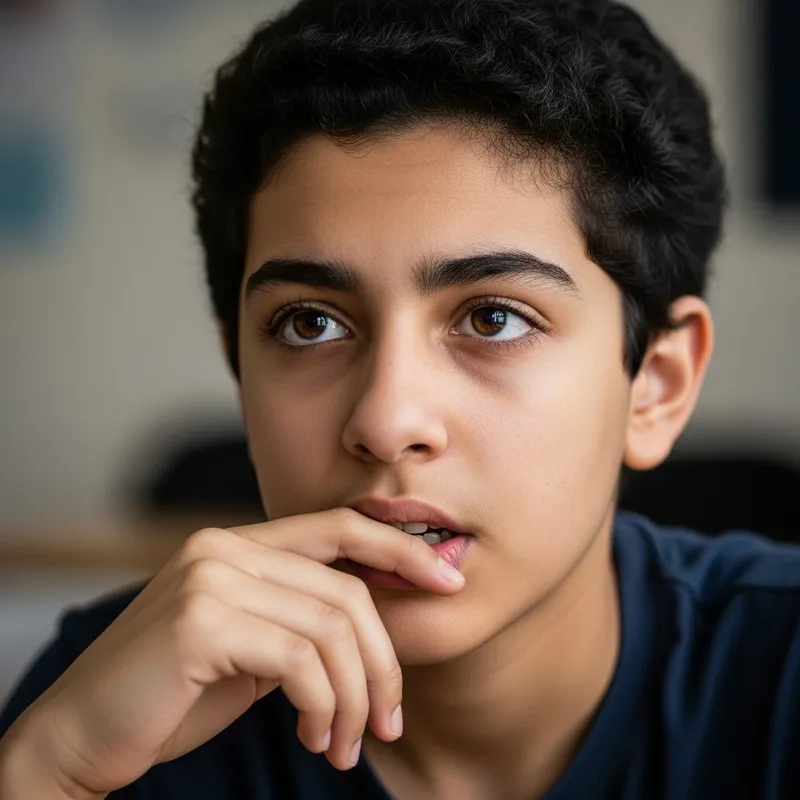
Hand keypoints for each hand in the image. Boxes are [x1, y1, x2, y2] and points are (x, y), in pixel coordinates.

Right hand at [4, 508, 465, 795]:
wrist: (81, 735)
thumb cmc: (174, 695)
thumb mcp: (250, 648)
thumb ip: (299, 622)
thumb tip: (374, 628)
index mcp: (238, 544)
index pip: (339, 528)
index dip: (400, 550)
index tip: (448, 582)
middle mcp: (223, 546)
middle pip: (346, 593)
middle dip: (382, 661)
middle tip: (386, 720)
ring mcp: (210, 577)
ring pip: (331, 628)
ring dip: (353, 696)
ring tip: (342, 742)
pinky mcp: (199, 621)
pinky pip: (300, 660)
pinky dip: (322, 705)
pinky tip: (312, 735)